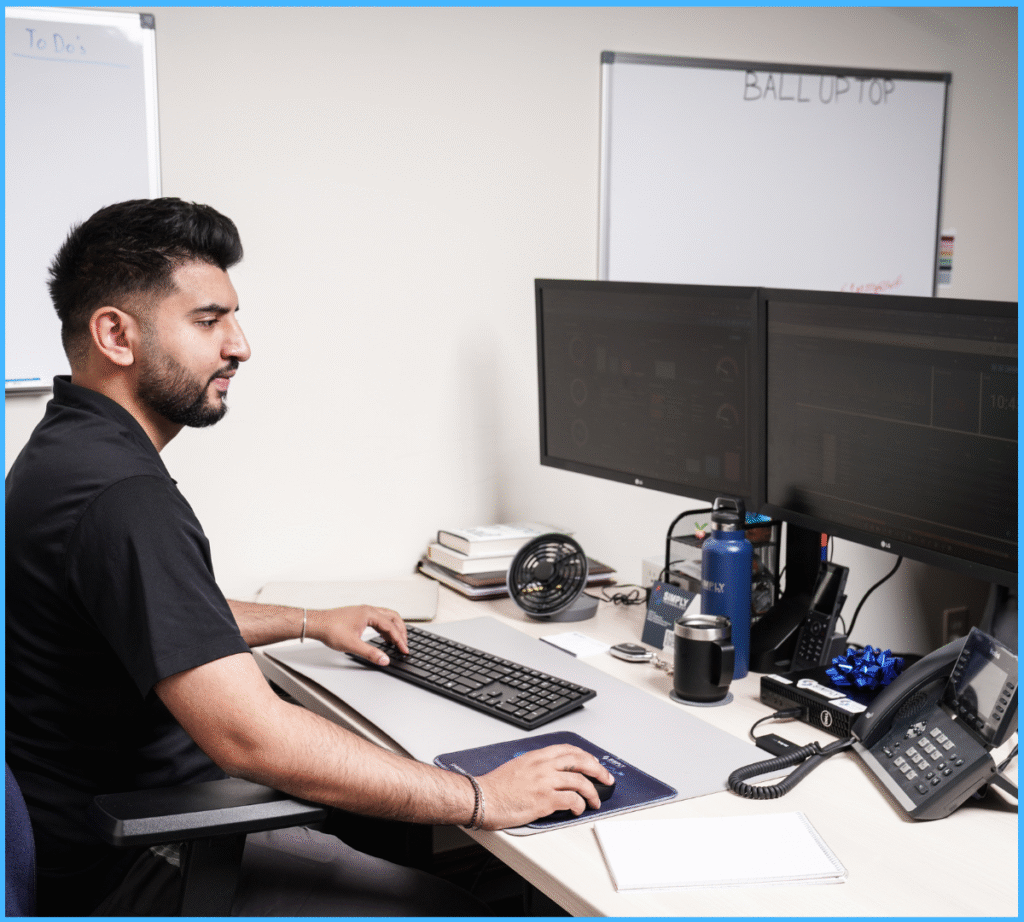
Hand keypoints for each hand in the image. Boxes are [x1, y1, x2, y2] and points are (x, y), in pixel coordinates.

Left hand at [306, 606, 407, 664]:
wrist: (316, 623)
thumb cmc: (330, 629)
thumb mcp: (352, 645)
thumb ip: (370, 653)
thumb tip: (384, 659)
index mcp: (369, 613)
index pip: (391, 626)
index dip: (400, 639)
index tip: (405, 649)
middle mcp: (368, 610)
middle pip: (393, 617)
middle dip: (401, 631)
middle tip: (405, 644)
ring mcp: (364, 612)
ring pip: (386, 617)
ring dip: (394, 629)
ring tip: (397, 642)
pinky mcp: (360, 615)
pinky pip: (378, 620)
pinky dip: (385, 628)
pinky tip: (384, 637)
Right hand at [475, 744, 615, 829]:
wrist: (483, 798)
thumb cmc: (496, 787)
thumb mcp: (518, 766)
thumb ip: (536, 767)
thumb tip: (551, 775)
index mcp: (537, 756)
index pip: (568, 749)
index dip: (585, 756)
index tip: (593, 763)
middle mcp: (543, 765)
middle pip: (580, 761)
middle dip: (598, 770)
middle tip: (606, 779)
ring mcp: (545, 782)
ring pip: (580, 781)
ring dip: (593, 792)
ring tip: (596, 801)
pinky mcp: (545, 800)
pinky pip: (572, 800)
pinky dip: (580, 805)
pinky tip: (578, 809)